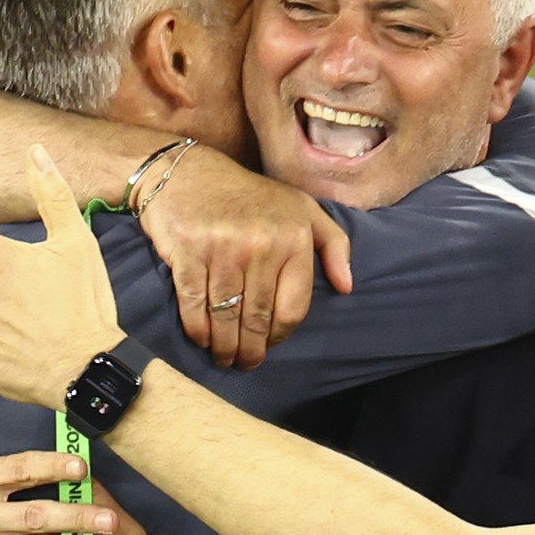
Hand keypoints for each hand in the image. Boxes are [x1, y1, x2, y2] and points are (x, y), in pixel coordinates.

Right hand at [139, 146, 352, 369]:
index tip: (270, 344)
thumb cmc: (249, 196)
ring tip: (223, 357)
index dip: (280, 336)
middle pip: (258, 319)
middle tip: (245, 362)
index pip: (293, 308)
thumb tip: (347, 287)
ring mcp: (223, 249)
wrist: (187, 172)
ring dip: (224, 347)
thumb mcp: (303, 209)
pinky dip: (197, 329)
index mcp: (294, 239)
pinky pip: (194, 304)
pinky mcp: (188, 252)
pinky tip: (201, 339)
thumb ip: (334, 245)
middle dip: (251, 351)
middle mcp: (262, 245)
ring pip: (226, 317)